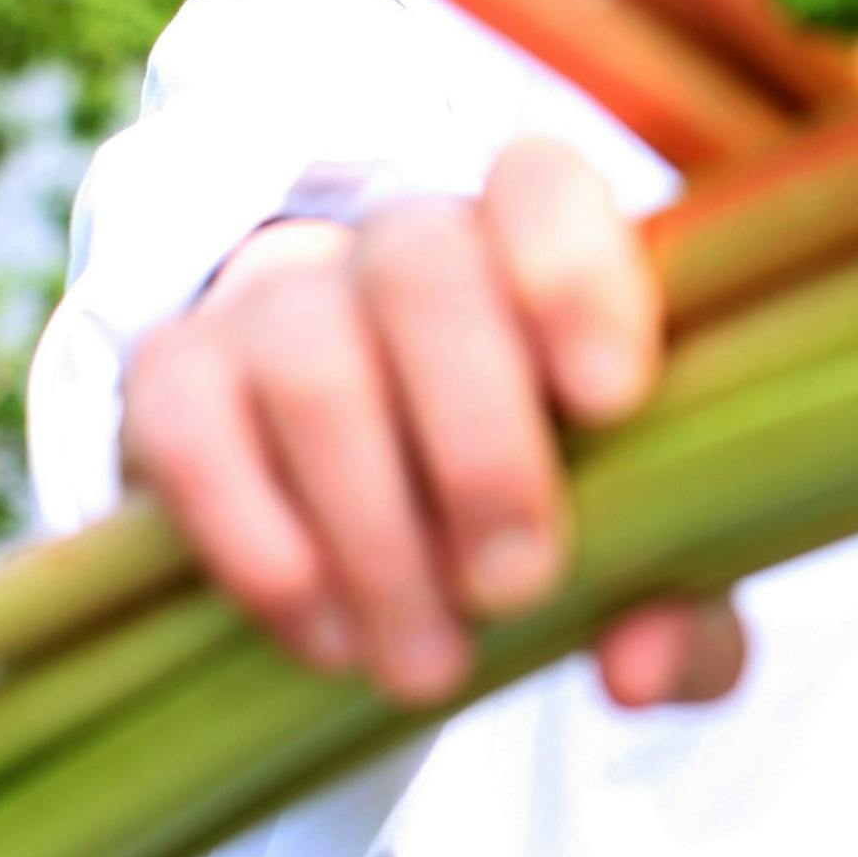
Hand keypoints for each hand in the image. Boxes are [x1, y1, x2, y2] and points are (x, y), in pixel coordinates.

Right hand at [121, 136, 745, 709]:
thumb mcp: (645, 569)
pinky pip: (187, 426)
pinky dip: (253, 538)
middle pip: (427, 273)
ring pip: (311, 361)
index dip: (572, 274)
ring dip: (373, 529)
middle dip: (480, 445)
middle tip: (515, 588)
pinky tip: (323, 634)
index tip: (610, 402)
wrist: (386, 543)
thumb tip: (640, 669)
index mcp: (539, 246)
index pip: (542, 187)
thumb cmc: (550, 519)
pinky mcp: (175, 376)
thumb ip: (682, 608)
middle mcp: (408, 242)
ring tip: (425, 663)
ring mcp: (281, 296)